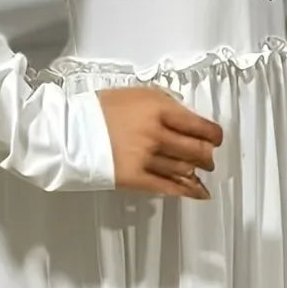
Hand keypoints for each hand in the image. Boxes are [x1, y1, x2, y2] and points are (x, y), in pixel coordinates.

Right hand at [95, 87, 222, 199]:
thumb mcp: (135, 94)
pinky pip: (169, 187)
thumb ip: (163, 104)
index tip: (216, 138)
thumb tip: (186, 119)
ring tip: (198, 172)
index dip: (214, 135)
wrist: (70, 131)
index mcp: (159, 108)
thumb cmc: (100, 109)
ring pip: (185, 169)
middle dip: (207, 156)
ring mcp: (147, 157)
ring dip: (196, 172)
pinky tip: (198, 193)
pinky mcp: (136, 177)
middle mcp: (157, 133)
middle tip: (208, 157)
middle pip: (197, 149)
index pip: (200, 125)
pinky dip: (187, 191)